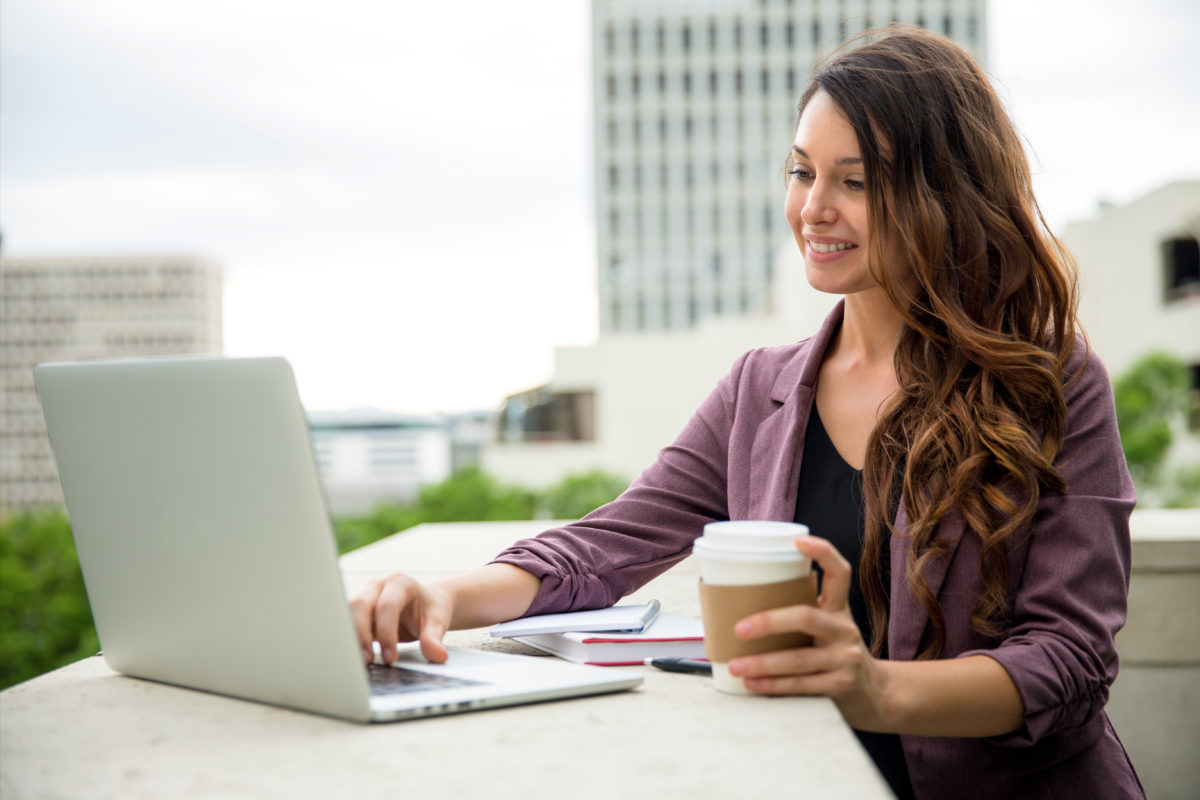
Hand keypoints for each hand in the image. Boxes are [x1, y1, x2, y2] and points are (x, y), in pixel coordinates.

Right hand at [349, 573, 452, 665]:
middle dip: (361, 634)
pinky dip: (349, 639)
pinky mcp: (358, 611)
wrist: (427, 603)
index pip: (387, 606)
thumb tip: (437, 655)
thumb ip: (434, 637)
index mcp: (400, 583)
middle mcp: (379, 586)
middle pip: (360, 604)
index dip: (386, 633)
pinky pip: (347, 623)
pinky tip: (354, 656)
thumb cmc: (431, 610)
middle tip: (368, 660)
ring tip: (359, 661)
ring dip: (350, 637)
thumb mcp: (438, 621)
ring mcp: (366, 596)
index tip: (390, 658)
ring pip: (348, 613)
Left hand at [727, 536, 890, 729]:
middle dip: (769, 622)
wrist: (875, 693)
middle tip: (739, 629)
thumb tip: (739, 604)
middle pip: (805, 617)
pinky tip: (752, 684)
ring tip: (736, 665)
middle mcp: (844, 629)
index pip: (839, 572)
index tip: (797, 542)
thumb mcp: (827, 627)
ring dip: (763, 663)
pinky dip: (773, 685)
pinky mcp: (841, 685)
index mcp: (838, 609)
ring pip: (799, 659)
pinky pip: (802, 684)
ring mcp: (845, 658)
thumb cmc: (835, 654)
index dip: (822, 552)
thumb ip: (800, 614)